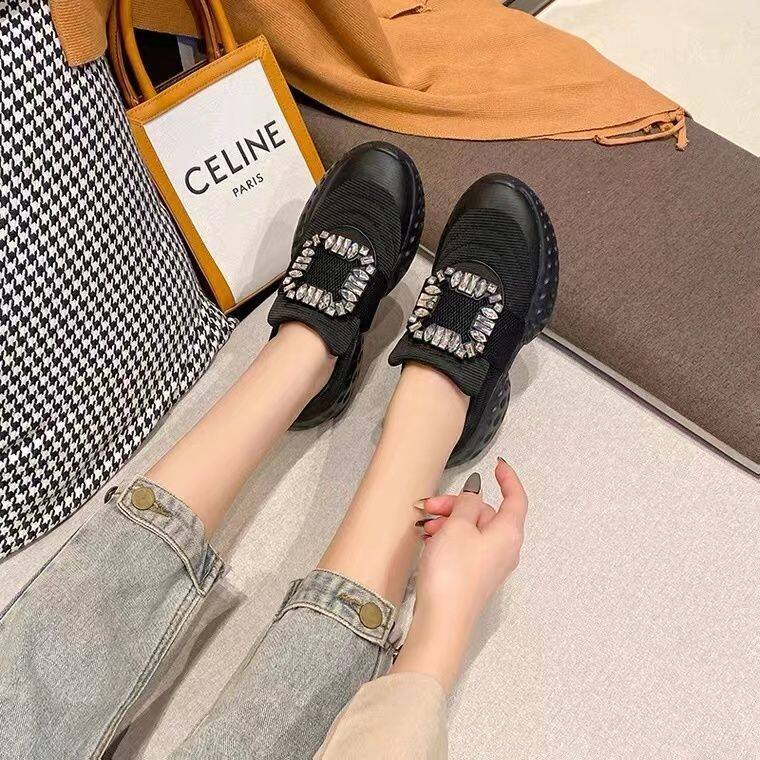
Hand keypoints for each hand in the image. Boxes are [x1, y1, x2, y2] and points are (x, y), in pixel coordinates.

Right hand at [417, 457, 527, 626]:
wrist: (442, 620)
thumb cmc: (453, 573)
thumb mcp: (457, 527)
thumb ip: (468, 503)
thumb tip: (475, 493)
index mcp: (508, 533)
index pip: (516, 498)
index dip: (508, 479)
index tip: (498, 465)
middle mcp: (504, 548)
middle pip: (485, 512)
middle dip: (458, 504)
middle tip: (431, 505)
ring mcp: (490, 563)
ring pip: (472, 529)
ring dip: (448, 521)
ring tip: (424, 525)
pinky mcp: (475, 574)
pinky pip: (465, 545)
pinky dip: (448, 537)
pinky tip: (429, 540)